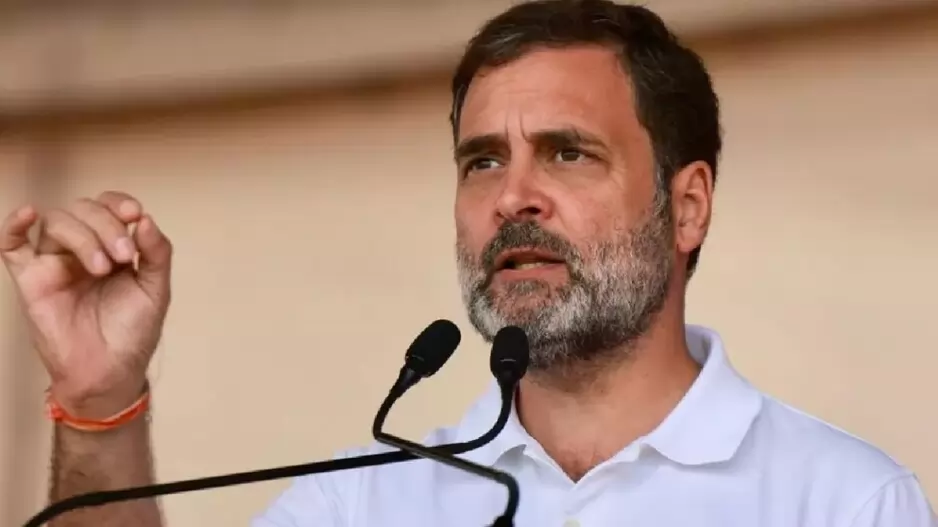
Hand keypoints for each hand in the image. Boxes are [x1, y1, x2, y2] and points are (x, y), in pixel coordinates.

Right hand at [0, 191, 172, 418]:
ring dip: (81, 236)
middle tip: (122, 256)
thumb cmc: (132, 332)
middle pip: (84, 210)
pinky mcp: (31, 279)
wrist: (110, 372)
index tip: (134, 215)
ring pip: (56, 222)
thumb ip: (157, 252)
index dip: (119, 203)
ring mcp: (55, 262)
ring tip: (101, 268)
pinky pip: (11, 246)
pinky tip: (27, 214)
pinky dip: (13, 226)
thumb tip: (144, 219)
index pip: (109, 206)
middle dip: (106, 226)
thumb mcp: (156, 289)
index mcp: (113, 246)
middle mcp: (83, 248)